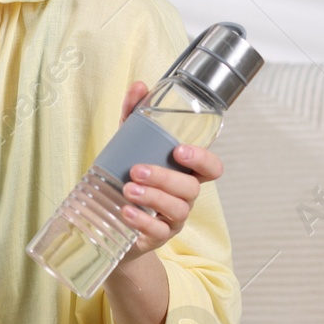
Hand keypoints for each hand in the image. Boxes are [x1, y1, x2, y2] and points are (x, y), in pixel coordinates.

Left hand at [113, 80, 223, 263]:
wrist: (111, 221)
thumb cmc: (128, 178)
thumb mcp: (128, 145)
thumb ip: (134, 116)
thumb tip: (139, 86)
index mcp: (184, 173)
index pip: (211, 168)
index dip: (203, 159)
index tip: (180, 151)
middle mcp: (184, 196)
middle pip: (190, 188)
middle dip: (166, 178)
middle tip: (137, 169)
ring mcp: (172, 219)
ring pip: (177, 209)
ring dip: (153, 197)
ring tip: (128, 189)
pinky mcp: (157, 237)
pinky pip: (158, 232)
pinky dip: (142, 222)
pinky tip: (126, 212)